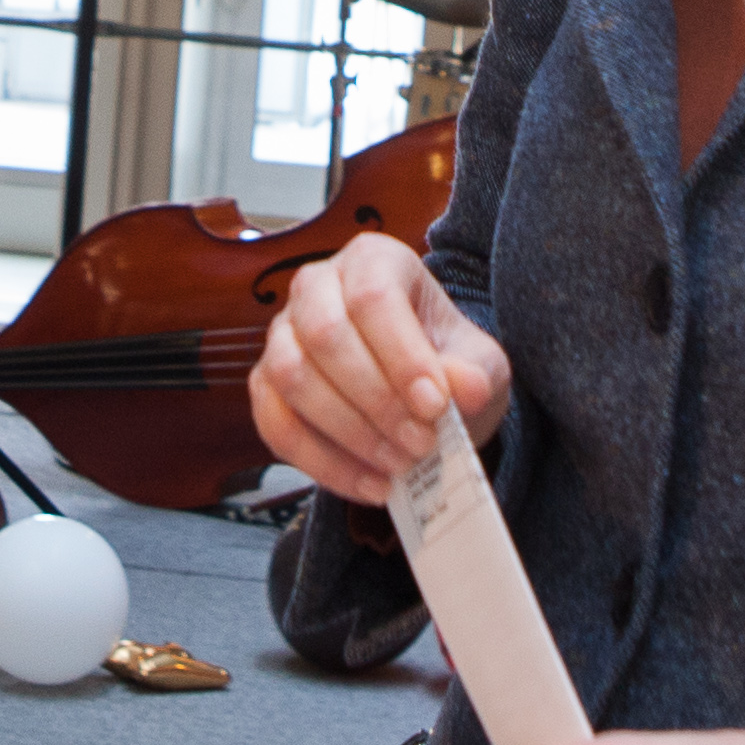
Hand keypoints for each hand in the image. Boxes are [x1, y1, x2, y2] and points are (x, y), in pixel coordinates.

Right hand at [248, 234, 512, 506]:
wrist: (422, 395)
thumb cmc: (446, 365)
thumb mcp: (480, 364)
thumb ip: (477, 372)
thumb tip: (465, 389)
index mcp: (373, 260)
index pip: (373, 297)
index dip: (401, 355)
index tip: (435, 406)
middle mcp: (316, 286)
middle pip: (324, 333)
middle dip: (375, 399)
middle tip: (421, 443)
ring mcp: (282, 333)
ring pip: (291, 376)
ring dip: (348, 432)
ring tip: (399, 465)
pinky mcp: (265, 383)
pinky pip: (275, 423)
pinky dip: (323, 463)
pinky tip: (371, 484)